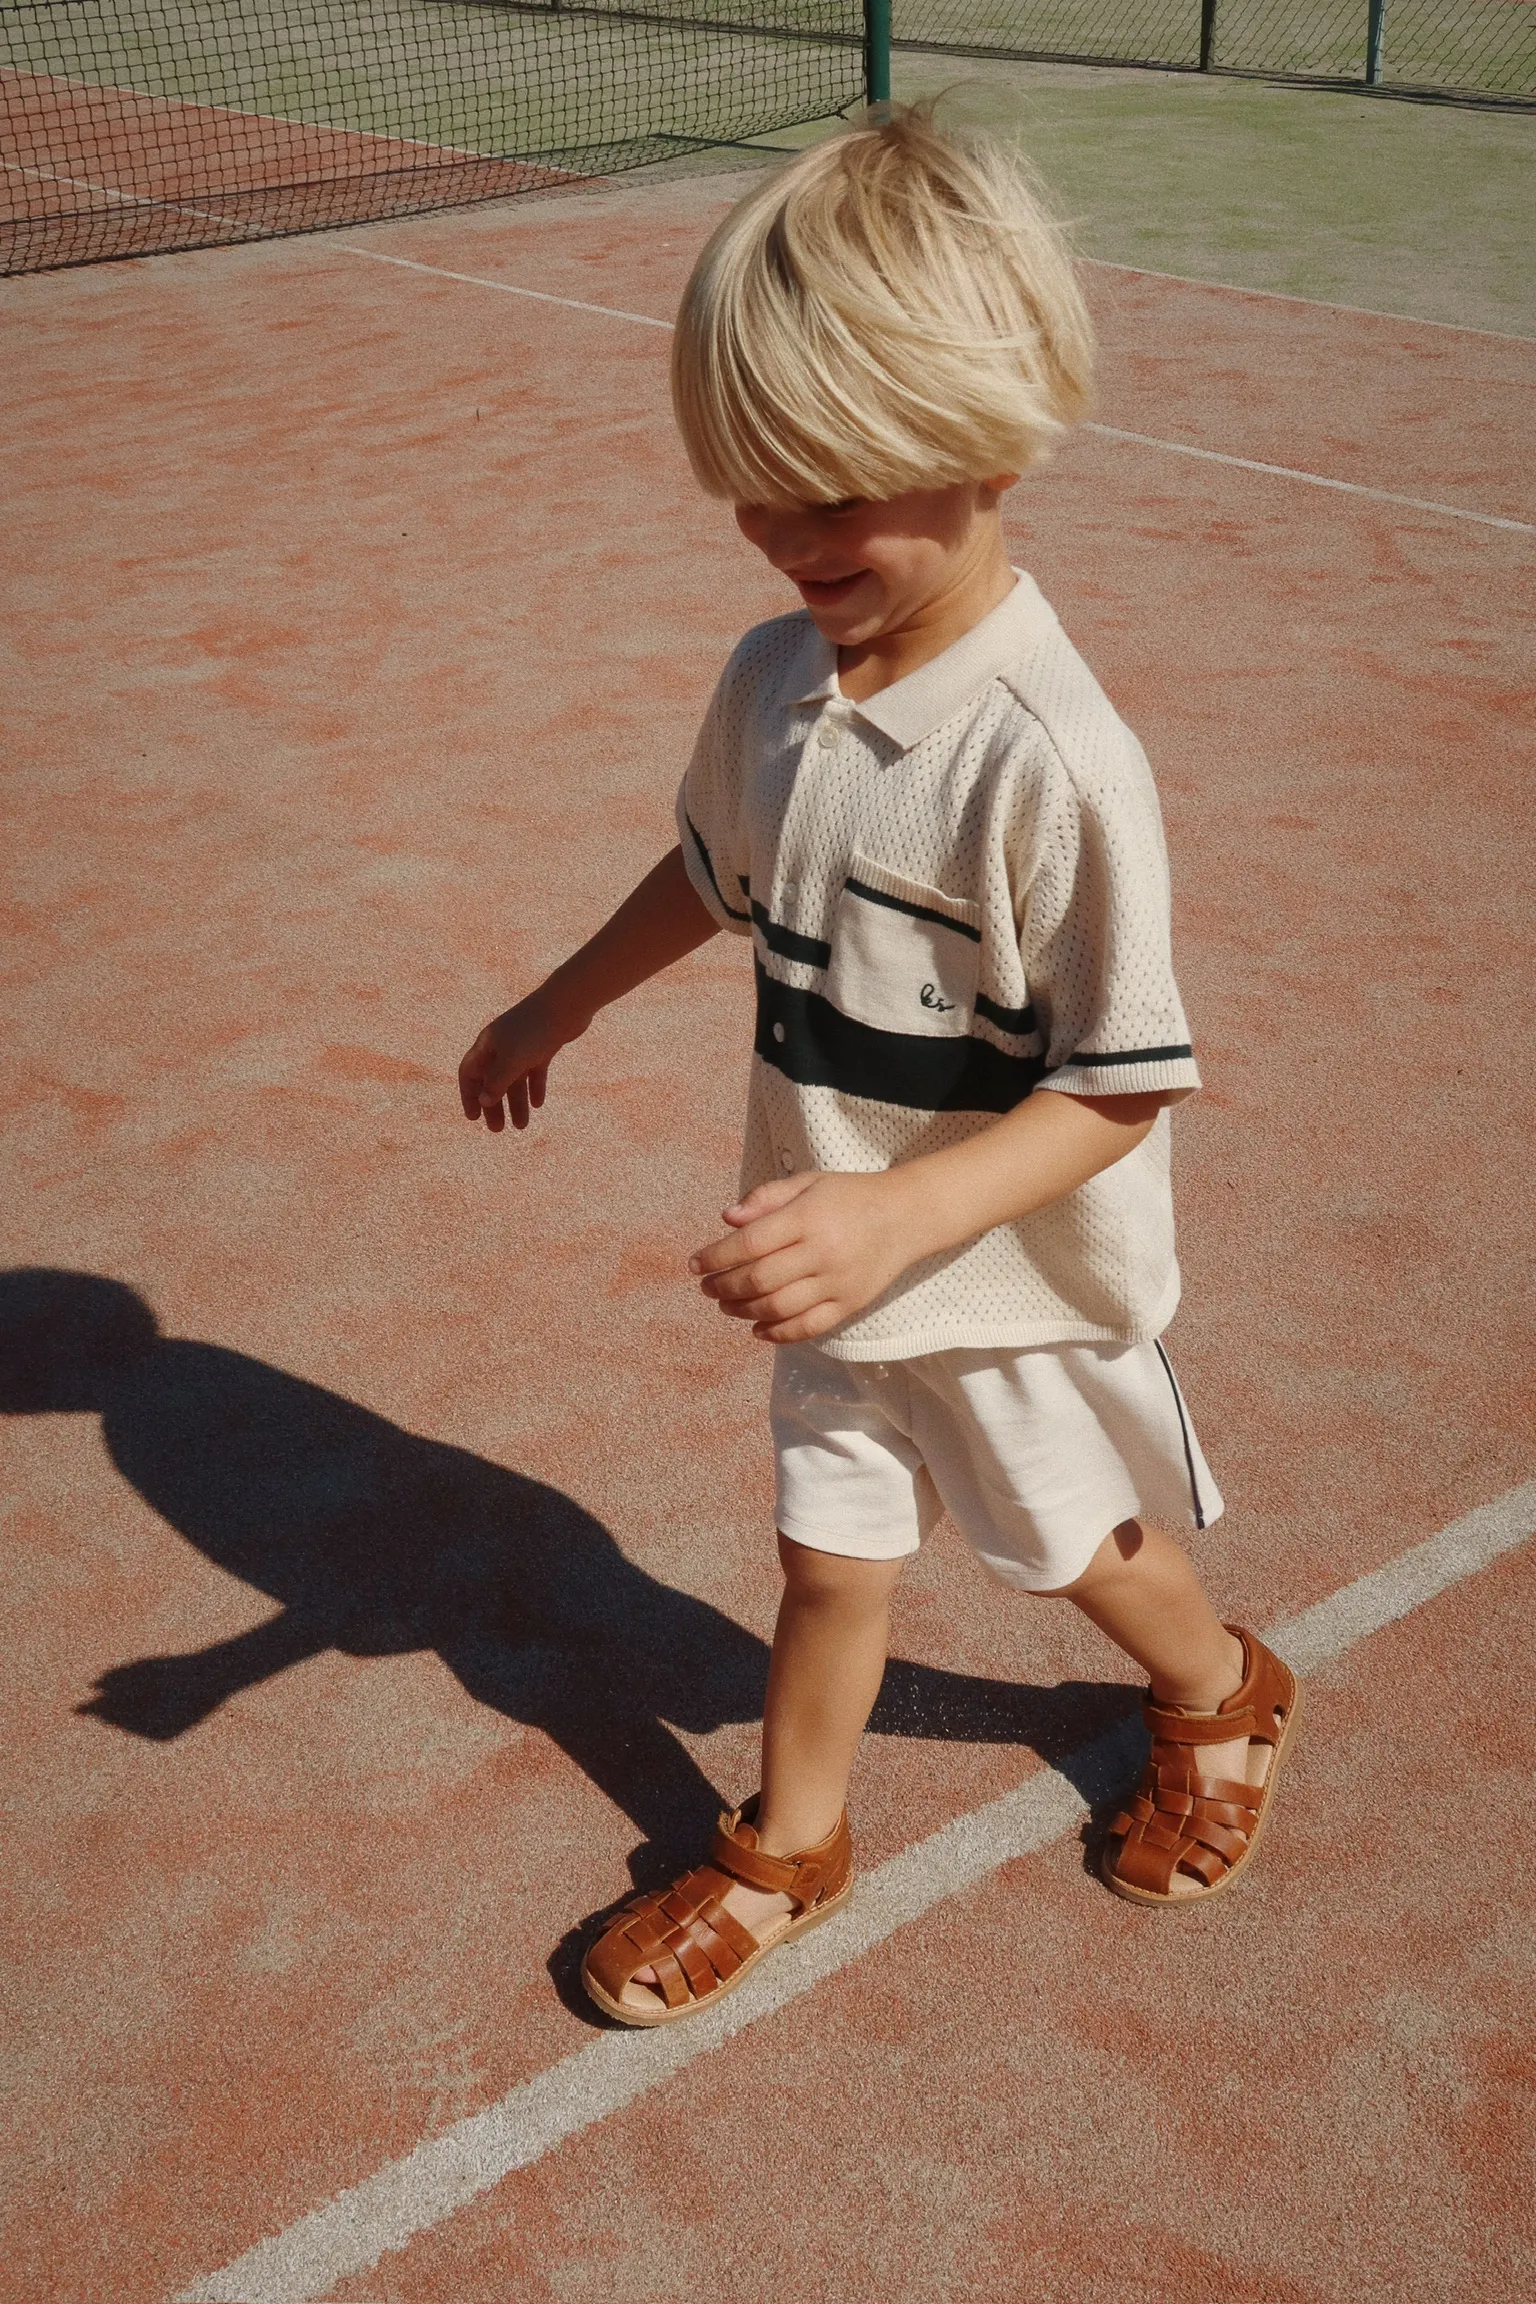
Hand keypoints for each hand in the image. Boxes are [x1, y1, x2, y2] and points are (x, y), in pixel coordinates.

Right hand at [458, 986, 585, 1131]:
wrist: (566, 1005)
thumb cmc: (535, 1030)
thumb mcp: (512, 1060)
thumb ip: (497, 1082)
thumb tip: (484, 1102)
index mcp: (487, 1044)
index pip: (470, 1073)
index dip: (469, 1096)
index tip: (473, 1118)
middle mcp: (502, 1045)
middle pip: (492, 1080)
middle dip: (494, 1105)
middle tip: (498, 1130)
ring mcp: (523, 1046)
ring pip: (515, 1080)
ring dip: (517, 1103)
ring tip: (522, 1126)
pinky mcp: (543, 1046)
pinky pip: (535, 1072)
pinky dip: (535, 1088)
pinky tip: (538, 1104)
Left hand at [689, 1170, 915, 1342]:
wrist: (906, 1217)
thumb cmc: (849, 1196)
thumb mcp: (808, 1183)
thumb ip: (766, 1198)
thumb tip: (726, 1218)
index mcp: (808, 1217)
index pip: (750, 1243)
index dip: (716, 1256)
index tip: (695, 1264)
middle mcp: (821, 1252)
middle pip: (759, 1279)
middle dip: (724, 1286)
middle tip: (707, 1287)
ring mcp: (837, 1283)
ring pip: (778, 1307)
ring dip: (743, 1311)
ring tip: (726, 1306)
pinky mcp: (849, 1305)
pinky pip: (807, 1328)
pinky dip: (777, 1334)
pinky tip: (756, 1330)